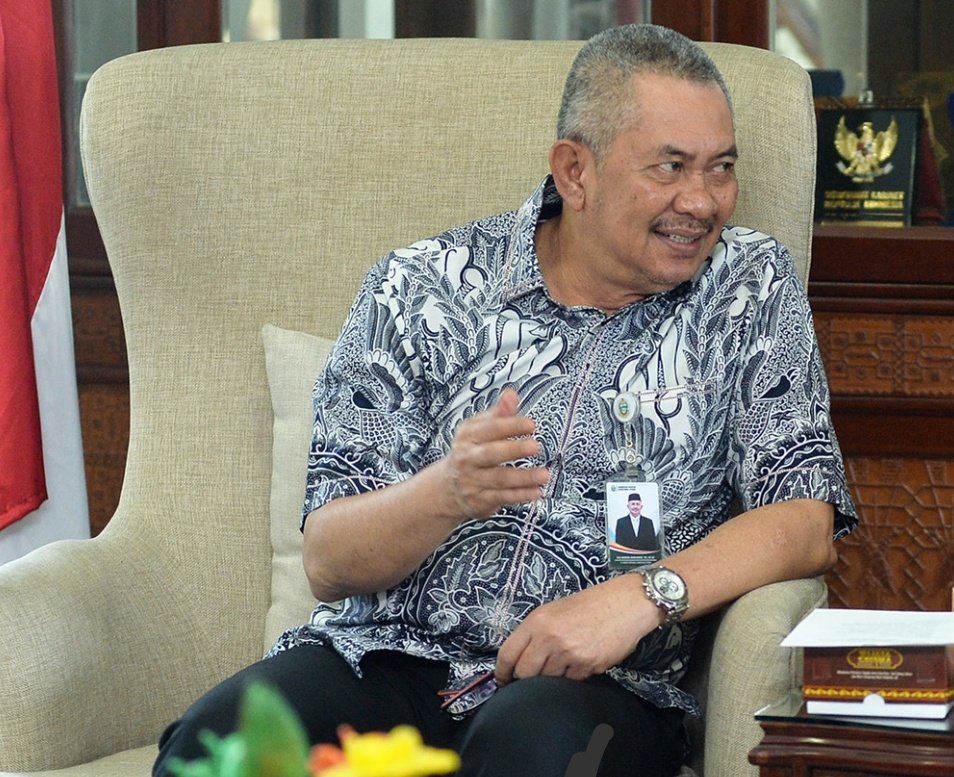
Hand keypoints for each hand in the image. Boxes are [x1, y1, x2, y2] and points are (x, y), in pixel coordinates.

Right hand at [441, 388, 549, 520]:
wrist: (447, 488)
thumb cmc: (470, 453)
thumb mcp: (478, 430)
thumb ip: (499, 413)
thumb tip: (512, 394)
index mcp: (468, 436)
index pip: (490, 428)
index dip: (511, 426)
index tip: (531, 424)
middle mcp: (468, 458)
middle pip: (491, 453)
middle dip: (514, 449)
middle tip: (535, 446)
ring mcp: (473, 480)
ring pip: (500, 478)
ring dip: (524, 477)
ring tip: (544, 474)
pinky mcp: (480, 500)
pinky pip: (503, 497)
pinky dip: (520, 495)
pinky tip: (536, 492)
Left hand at [494, 575, 663, 683]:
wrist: (626, 604)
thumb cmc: (590, 604)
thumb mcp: (555, 609)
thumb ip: (536, 633)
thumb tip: (521, 659)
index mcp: (537, 621)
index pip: (508, 654)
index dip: (501, 672)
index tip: (502, 680)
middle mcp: (549, 638)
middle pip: (524, 674)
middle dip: (525, 679)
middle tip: (531, 677)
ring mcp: (568, 654)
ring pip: (547, 681)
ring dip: (551, 677)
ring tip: (563, 663)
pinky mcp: (587, 667)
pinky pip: (570, 682)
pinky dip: (572, 677)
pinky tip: (580, 662)